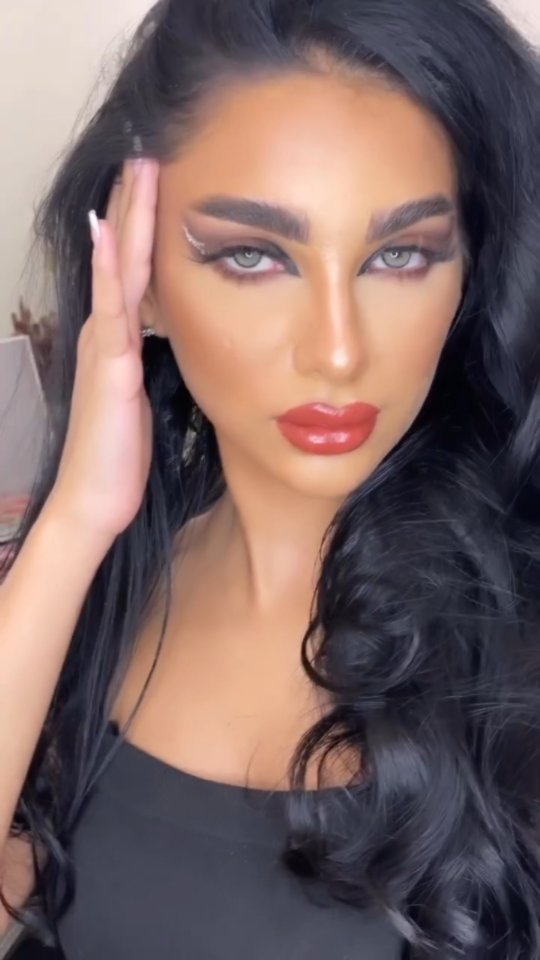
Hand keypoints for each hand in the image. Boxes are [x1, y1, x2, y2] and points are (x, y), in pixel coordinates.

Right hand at [48, 158, 159, 549]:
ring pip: (119, 270)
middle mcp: (107, 334)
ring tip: (135, 169)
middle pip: (124, 257)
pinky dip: (111, 267)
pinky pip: (111, 308)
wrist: (96, 499)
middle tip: (146, 151)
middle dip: (135, 205)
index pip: (136, 272)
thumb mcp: (142, 399)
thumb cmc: (121, 455)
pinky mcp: (109, 367)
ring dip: (127, 218)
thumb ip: (150, 364)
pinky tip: (109, 231)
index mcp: (121, 341)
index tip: (160, 183)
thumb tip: (171, 340)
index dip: (145, 227)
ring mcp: (104, 346)